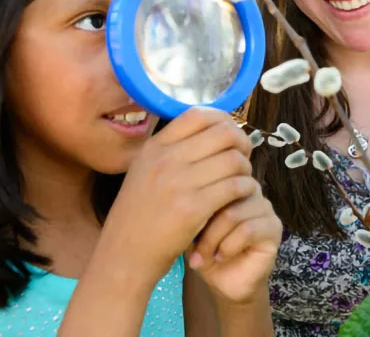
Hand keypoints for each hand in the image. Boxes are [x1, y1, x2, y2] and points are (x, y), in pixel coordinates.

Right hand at [96, 107, 258, 284]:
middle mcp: (165, 159)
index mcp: (154, 147)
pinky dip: (244, 188)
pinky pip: (234, 186)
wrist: (124, 255)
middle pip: (223, 133)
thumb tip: (209, 130)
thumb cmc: (138, 215)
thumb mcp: (144, 171)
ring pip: (234, 160)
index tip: (229, 136)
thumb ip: (170, 151)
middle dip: (241, 143)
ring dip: (245, 169)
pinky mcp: (193, 208)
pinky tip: (240, 196)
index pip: (198, 114)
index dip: (223, 121)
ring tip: (241, 179)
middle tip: (243, 157)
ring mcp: (178, 183)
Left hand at [188, 185, 282, 303]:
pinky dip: (228, 246)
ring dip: (214, 238)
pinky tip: (220, 257)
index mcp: (231, 181)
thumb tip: (183, 194)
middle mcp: (251, 190)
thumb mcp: (193, 225)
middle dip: (204, 223)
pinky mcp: (273, 228)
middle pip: (223, 195)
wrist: (225, 282)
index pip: (216, 179)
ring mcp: (264, 208)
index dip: (199, 200)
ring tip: (204, 255)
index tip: (185, 224)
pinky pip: (247, 230)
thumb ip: (194, 205)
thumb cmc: (207, 249)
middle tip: (192, 245)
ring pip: (233, 214)